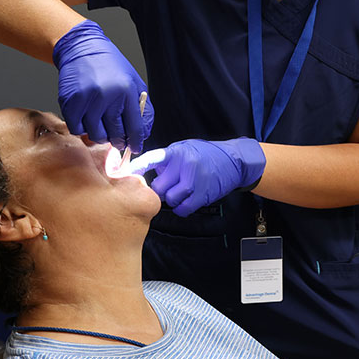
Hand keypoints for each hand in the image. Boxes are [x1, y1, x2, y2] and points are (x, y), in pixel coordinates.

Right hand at [53, 20, 153, 151]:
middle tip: (118, 139)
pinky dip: (82, 128)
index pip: (135, 127)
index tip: (134, 148)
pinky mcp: (70, 102)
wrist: (82, 49)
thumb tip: (144, 134)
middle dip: (119, 141)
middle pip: (115, 134)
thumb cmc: (111, 67)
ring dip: (100, 135)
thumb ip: (142, 108)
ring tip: (102, 126)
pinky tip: (87, 119)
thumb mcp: (134, 83)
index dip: (135, 142)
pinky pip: (77, 128)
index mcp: (127, 92)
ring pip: (96, 135)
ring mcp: (87, 100)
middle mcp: (107, 97)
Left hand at [128, 138, 265, 216]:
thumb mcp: (185, 148)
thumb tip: (143, 168)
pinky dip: (182, 208)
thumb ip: (166, 159)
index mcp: (176, 152)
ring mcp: (194, 181)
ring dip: (172, 199)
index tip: (124, 174)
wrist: (234, 161)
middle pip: (158, 186)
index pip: (150, 159)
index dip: (136, 168)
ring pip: (170, 199)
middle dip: (160, 189)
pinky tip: (186, 201)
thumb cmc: (206, 154)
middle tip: (167, 186)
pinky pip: (183, 209)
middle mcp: (184, 165)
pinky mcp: (202, 195)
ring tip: (180, 192)